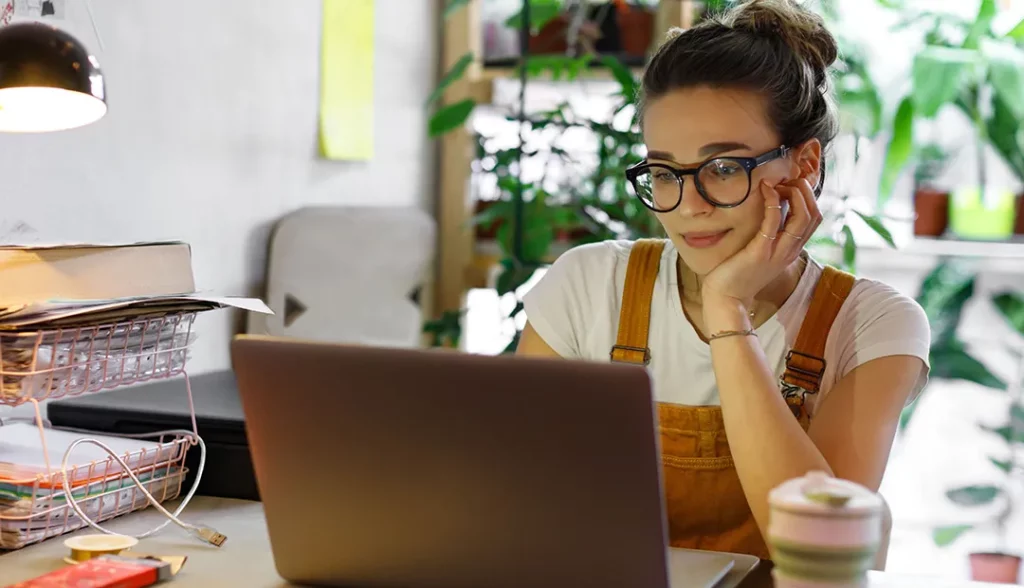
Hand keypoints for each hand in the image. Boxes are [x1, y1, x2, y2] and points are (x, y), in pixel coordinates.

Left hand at [700, 171, 822, 316]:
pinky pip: (774, 222)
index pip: (814, 219)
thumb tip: (770, 211)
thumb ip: (770, 236)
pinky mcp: (760, 252)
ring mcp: (777, 252)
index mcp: (791, 250)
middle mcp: (789, 251)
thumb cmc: (738, 274)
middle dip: (805, 192)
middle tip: (787, 180)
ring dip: (794, 194)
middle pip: (814, 215)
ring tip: (778, 182)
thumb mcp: (761, 253)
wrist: (726, 299)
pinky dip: (773, 202)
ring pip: (802, 217)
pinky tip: (765, 190)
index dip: (808, 197)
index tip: (791, 185)